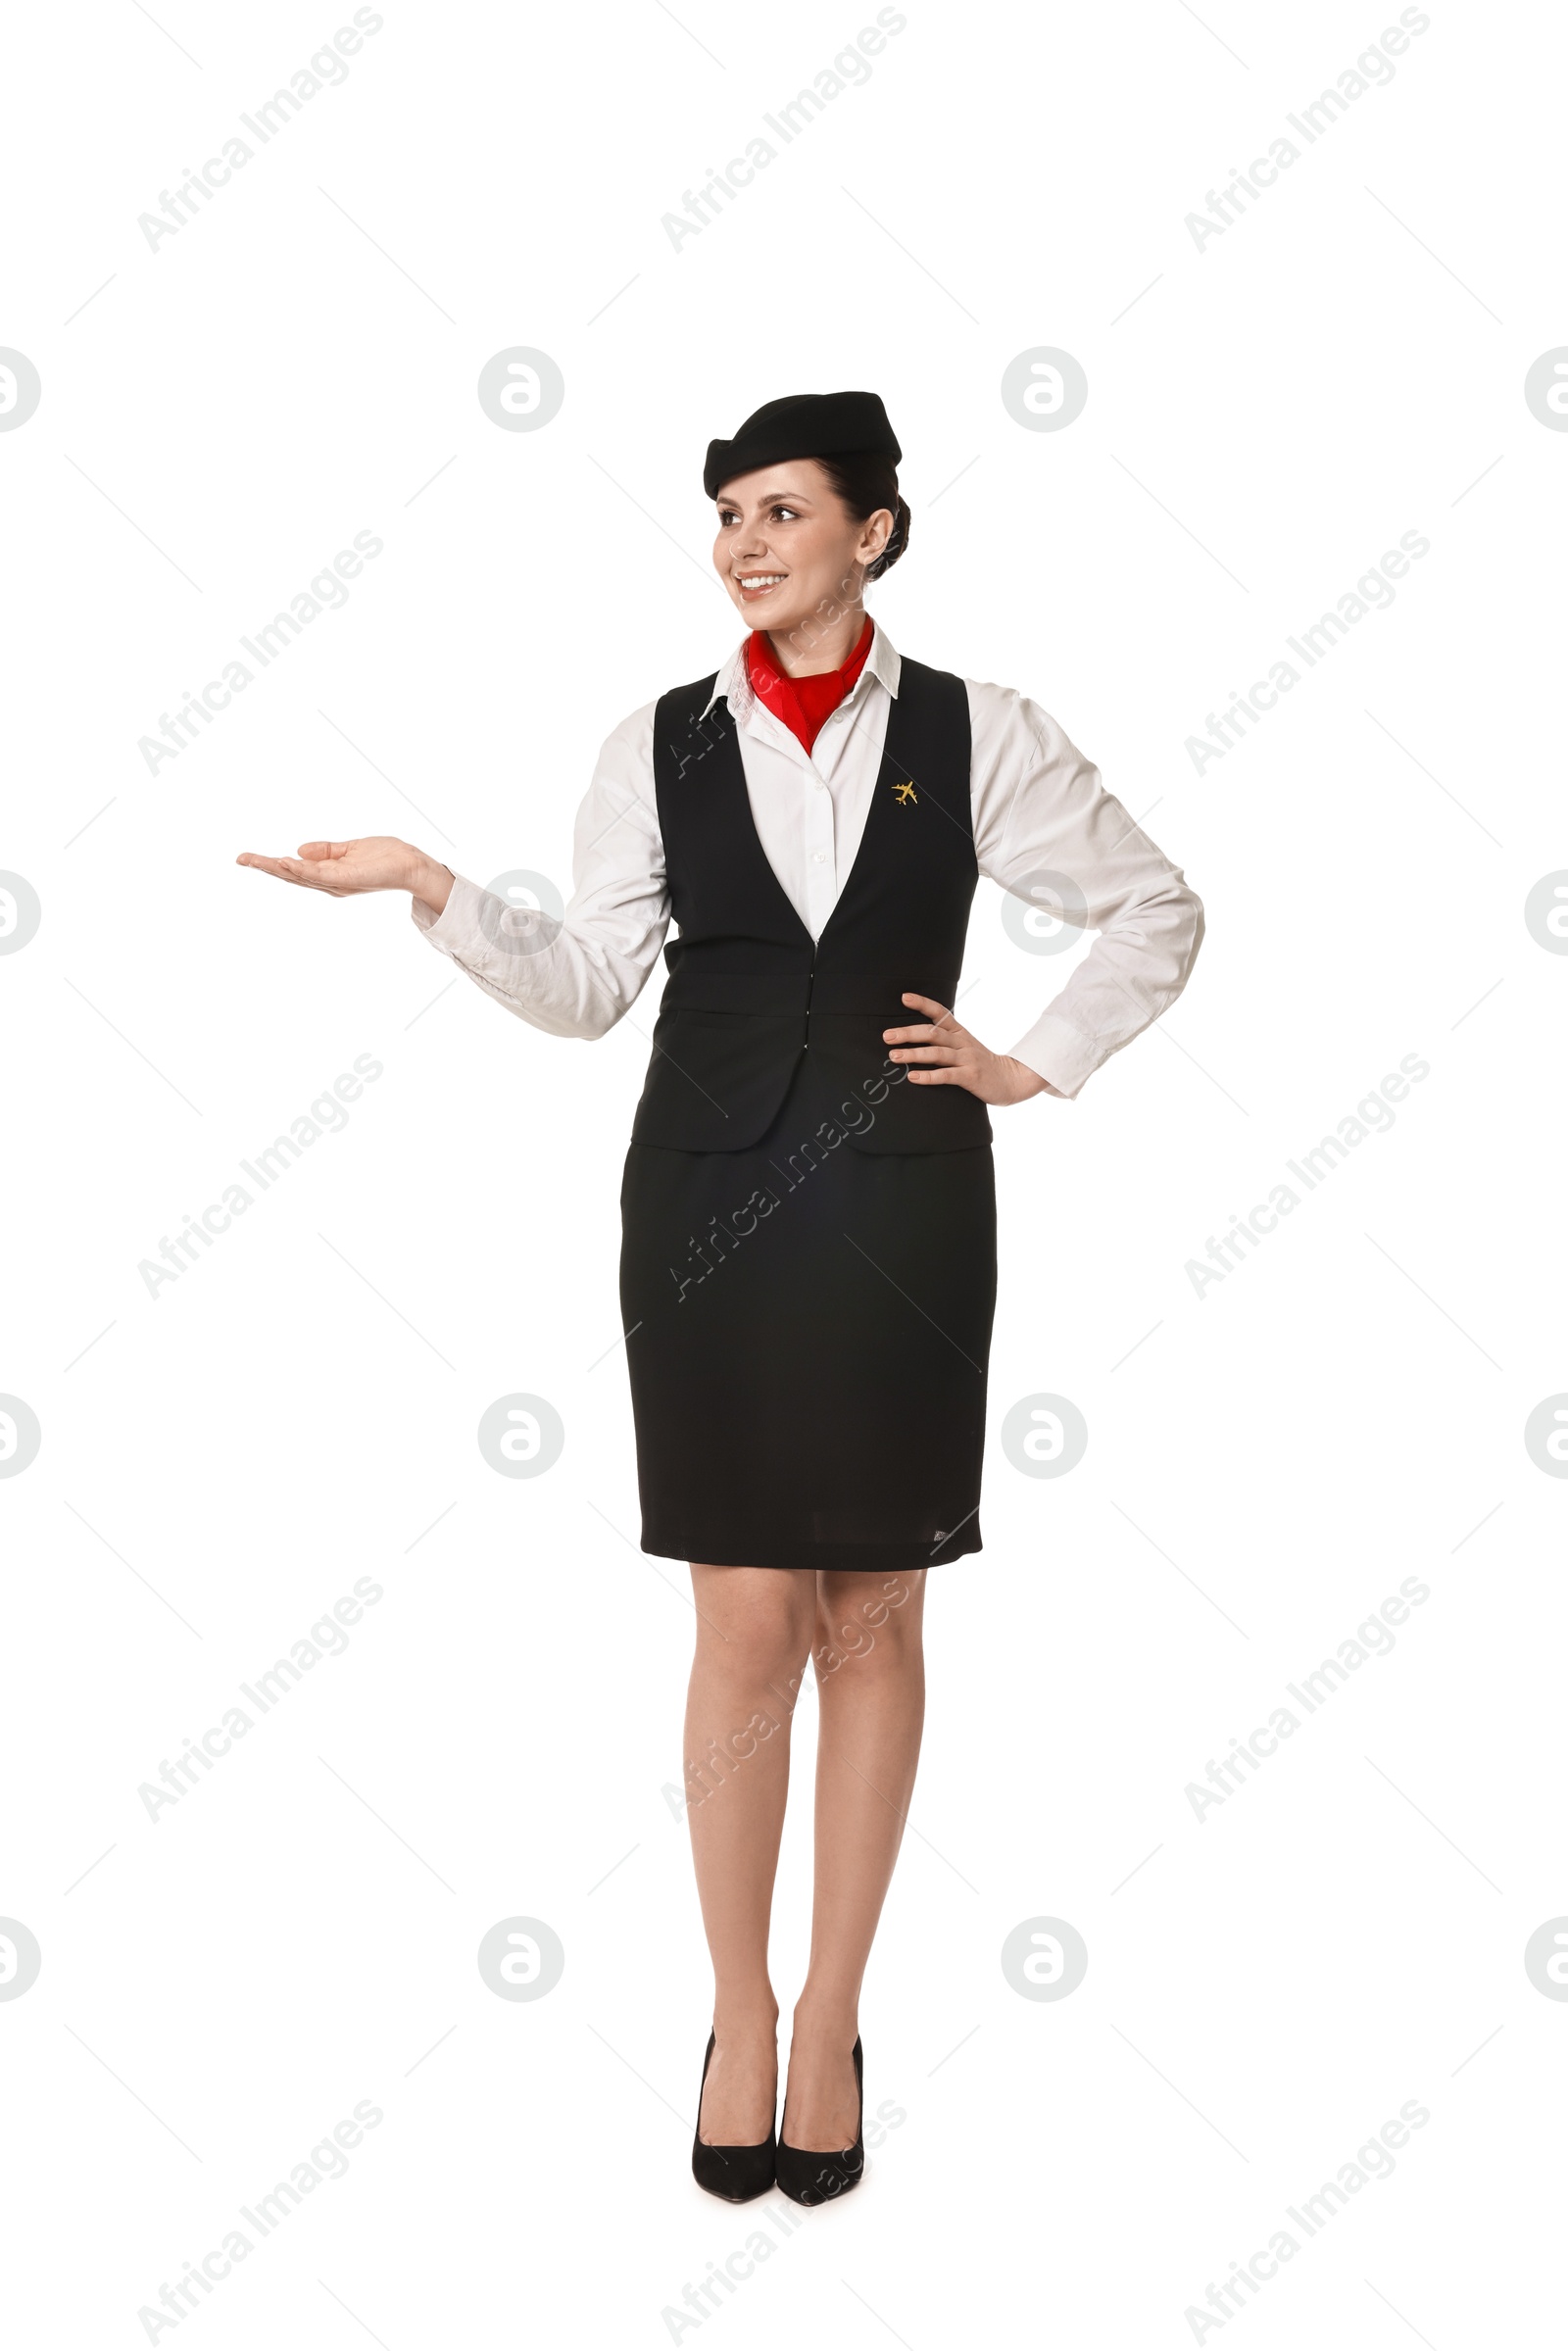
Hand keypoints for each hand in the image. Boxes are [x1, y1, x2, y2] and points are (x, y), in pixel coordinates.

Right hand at [236, 837, 450, 912]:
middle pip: (291, 876)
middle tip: (240, 859)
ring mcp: (338, 883)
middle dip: (265, 867)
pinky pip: (321, 874)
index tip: (246, 857)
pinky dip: (303, 869)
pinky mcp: (349, 879)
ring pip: (301, 877)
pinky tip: (286, 861)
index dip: (270, 864)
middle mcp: (329, 883)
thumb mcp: (348, 850)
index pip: (293, 870)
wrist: (412, 865)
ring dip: (277, 868)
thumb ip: (325, 850)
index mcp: (327, 876)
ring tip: (255, 860)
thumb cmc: (385, 857)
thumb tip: (298, 849)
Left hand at [883, 993, 1056, 1103]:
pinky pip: (947, 1075)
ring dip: (913, 1054)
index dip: (922, 1003)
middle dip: (908, 1033)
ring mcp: (967, 1059)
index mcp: (959, 1032)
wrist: (1012, 1079)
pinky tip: (913, 1077)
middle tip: (887, 1036)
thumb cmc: (982, 1064)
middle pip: (932, 1033)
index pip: (940, 1012)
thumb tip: (915, 1037)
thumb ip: (945, 1041)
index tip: (904, 998)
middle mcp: (962, 1042)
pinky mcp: (970, 1076)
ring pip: (937, 1053)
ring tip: (894, 1056)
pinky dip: (928, 1076)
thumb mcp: (965, 1046)